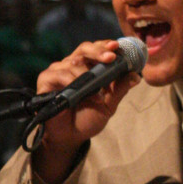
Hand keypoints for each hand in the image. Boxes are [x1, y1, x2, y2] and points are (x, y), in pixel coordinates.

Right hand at [33, 40, 141, 183]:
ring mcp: (58, 71)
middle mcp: (72, 65)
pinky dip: (71, 81)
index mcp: (88, 67)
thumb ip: (119, 89)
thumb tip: (136, 76)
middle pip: (84, 48)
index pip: (97, 50)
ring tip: (96, 93)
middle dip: (98, 51)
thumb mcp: (108, 105)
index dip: (106, 46)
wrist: (70, 137)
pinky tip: (78, 93)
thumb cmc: (88, 118)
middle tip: (110, 57)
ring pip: (73, 62)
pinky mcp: (46, 80)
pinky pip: (59, 73)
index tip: (117, 47)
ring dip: (87, 76)